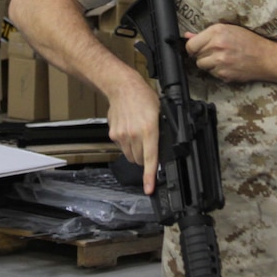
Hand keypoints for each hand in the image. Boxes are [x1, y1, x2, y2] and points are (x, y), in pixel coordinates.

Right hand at [105, 76, 160, 193]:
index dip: (149, 177)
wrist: (122, 88)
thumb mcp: (160, 113)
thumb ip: (161, 132)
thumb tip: (163, 149)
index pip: (150, 159)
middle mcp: (134, 135)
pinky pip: (122, 148)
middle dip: (145, 158)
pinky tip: (129, 131)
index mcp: (149, 130)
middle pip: (139, 160)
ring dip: (135, 152)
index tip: (149, 189)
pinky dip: (127, 144)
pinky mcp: (113, 134)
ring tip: (138, 135)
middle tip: (148, 145)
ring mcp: (122, 135)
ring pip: (130, 156)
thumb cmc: (144, 98)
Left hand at [184, 24, 273, 82]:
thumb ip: (205, 34)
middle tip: (215, 52)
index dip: (192, 48)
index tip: (196, 49)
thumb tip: (187, 36)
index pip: (191, 44)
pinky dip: (217, 71)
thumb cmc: (249, 42)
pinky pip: (212, 74)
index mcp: (217, 32)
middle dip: (202, 55)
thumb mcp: (229, 30)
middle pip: (195, 56)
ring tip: (222, 59)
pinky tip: (228, 65)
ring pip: (202, 65)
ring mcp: (220, 61)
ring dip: (208, 64)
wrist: (265, 58)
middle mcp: (217, 46)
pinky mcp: (224, 74)